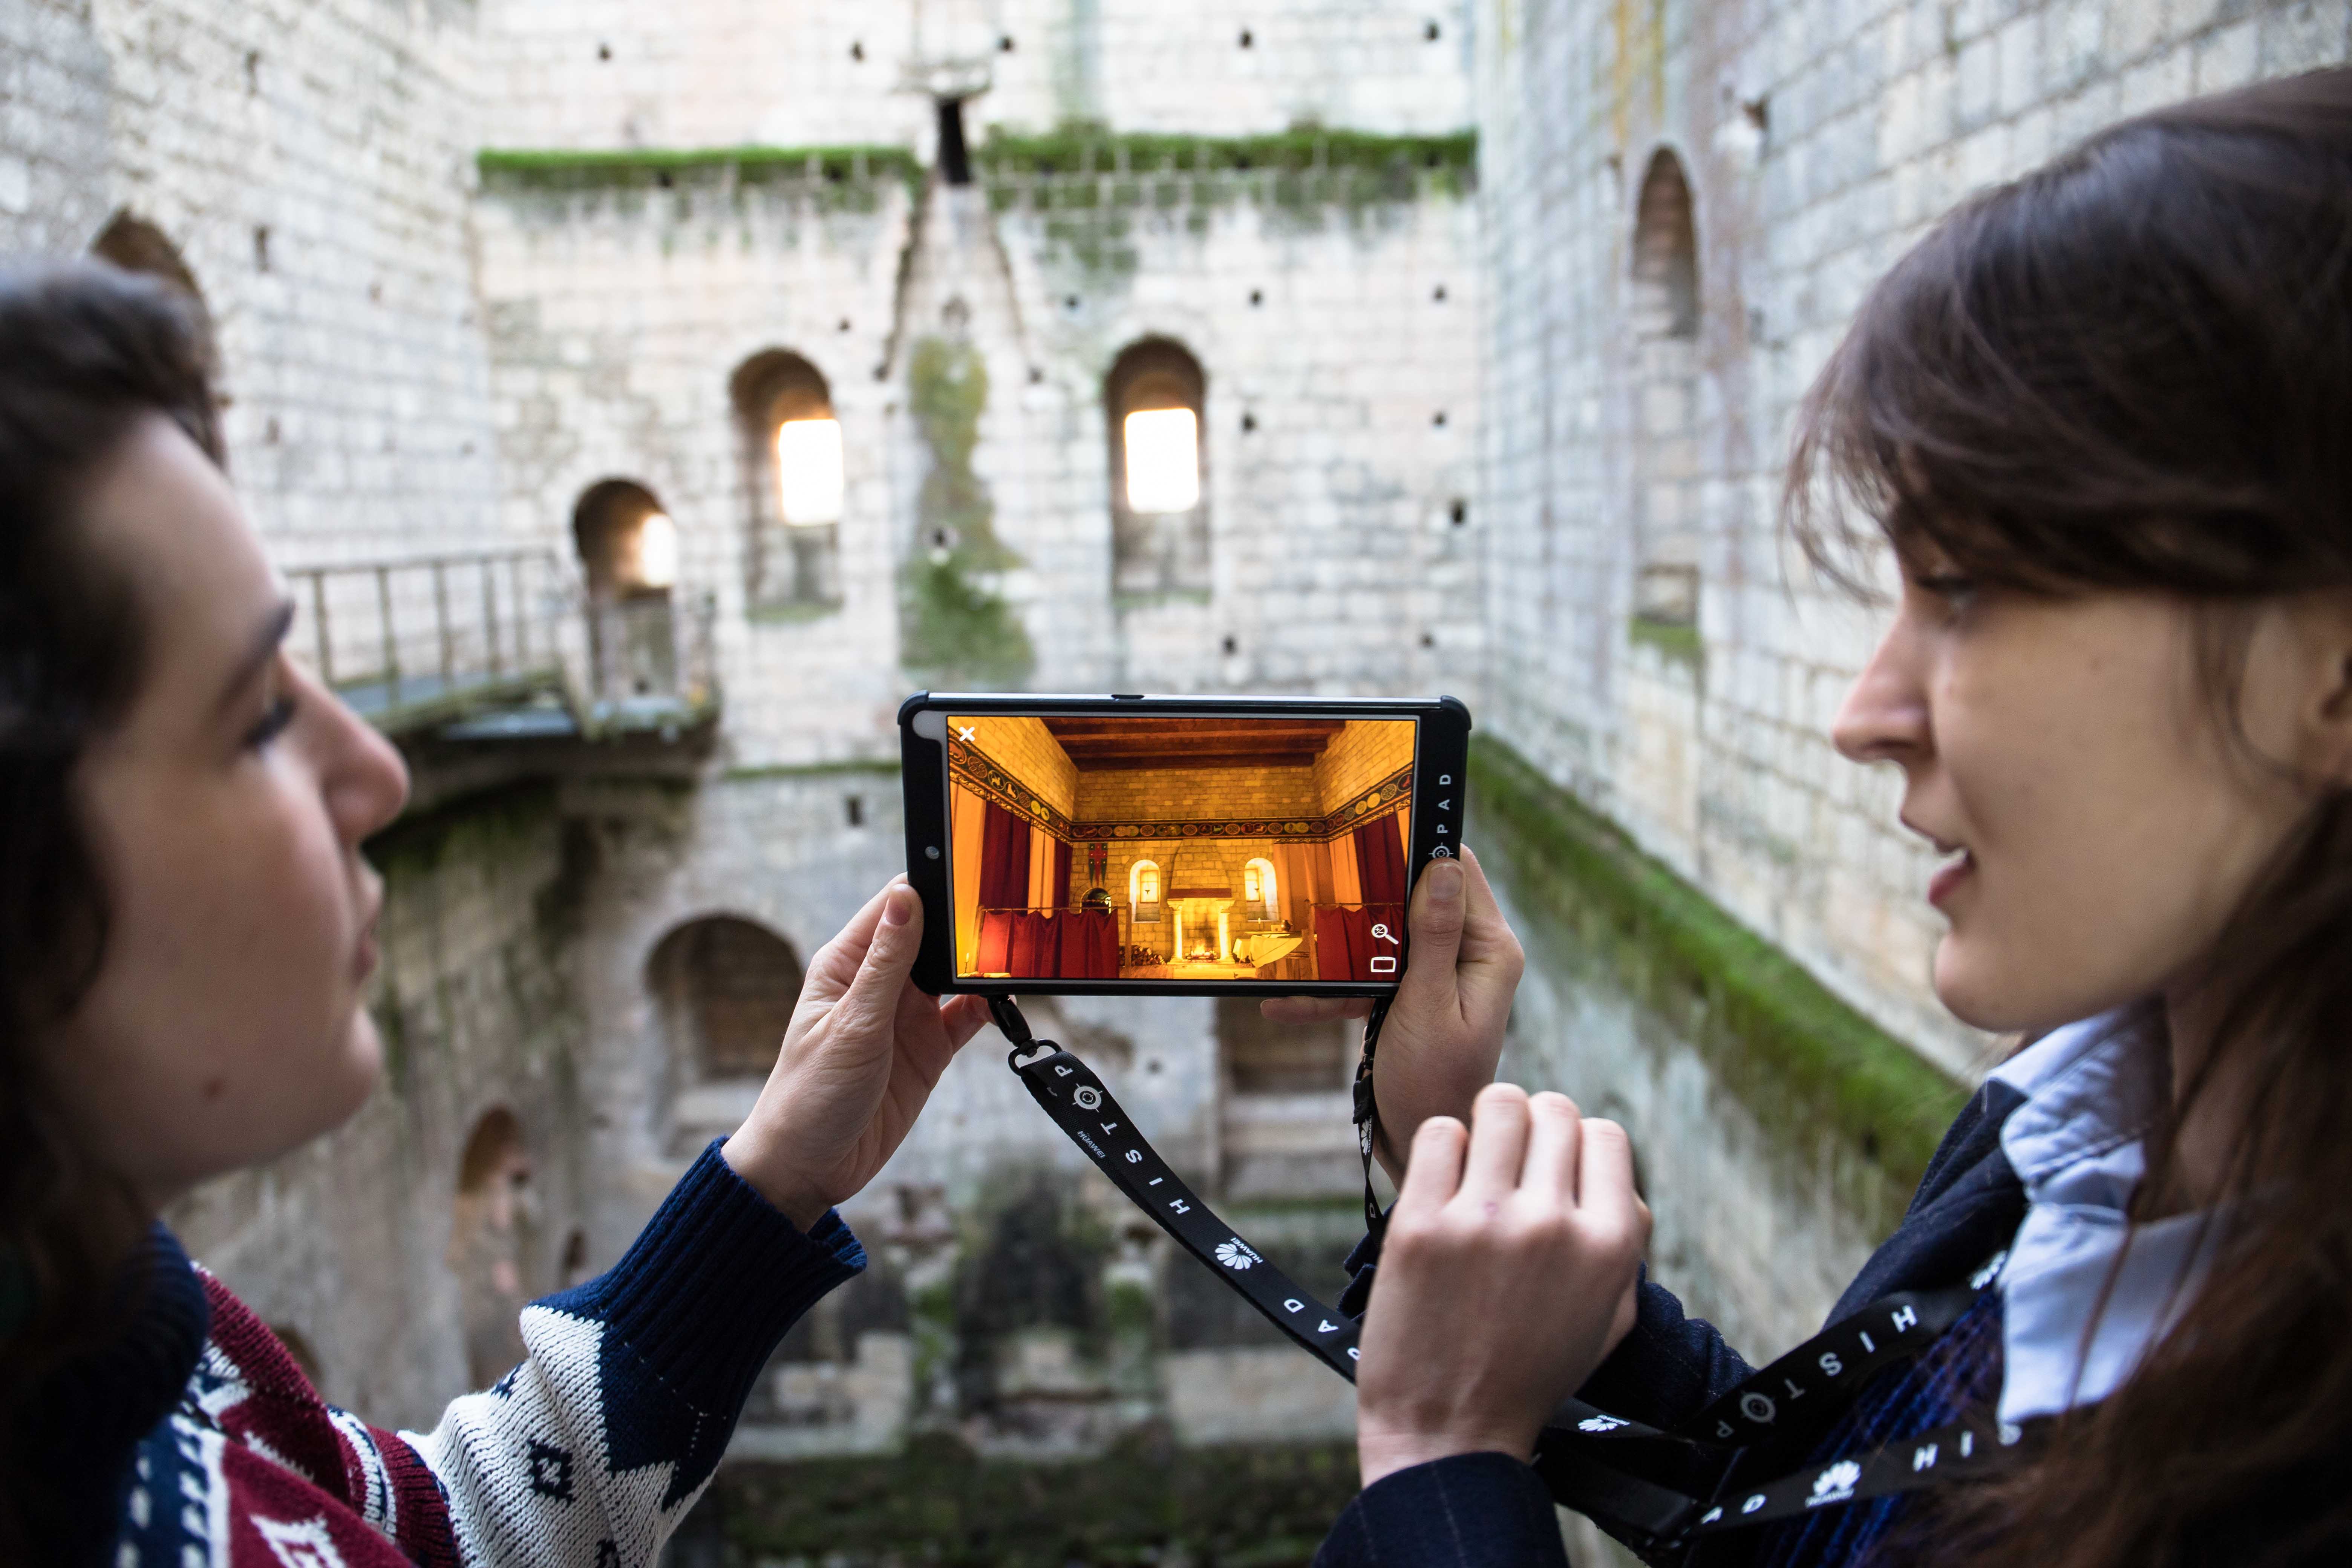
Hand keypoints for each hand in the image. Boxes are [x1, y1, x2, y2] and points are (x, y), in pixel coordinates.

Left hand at [721, 878, 992, 1228]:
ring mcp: (906, 1016)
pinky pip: (968, 1017)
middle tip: (1003, 920)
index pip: (893, 907)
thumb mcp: (852, 1024)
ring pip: (954, 976)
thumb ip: (885, 964)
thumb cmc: (808, 1095)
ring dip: (981, 969)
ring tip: (1013, 959)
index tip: (969, 878)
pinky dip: (991, 1008)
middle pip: (932, 937)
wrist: (808, 1168)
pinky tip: (1009, 1001)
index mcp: (847, 965)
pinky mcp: (928, 1049)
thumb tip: (907, 898)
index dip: (930, 889)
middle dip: (965, 929)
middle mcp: (879, 984)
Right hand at [1261, 845, 1523, 1179]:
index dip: (1421, 843)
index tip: (1373, 822)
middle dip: (1366, 895)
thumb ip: (1434, 938)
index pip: (1459, 871)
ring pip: (1382, 936)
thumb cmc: (1435, 1084)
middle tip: (1316, 878)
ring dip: (1338, 948)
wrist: (1421, 1146)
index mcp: (1488, 951)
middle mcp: (1468, 956)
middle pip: (1414, 897)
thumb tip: (1443, 867)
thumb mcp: (1427, 1007)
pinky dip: (1330, 990)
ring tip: (1290, 947)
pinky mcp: (1408, 997)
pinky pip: (1366, 978)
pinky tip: (1284, 1002)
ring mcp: (1436, 976)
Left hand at [1354, 1083, 1649, 1487]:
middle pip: (1552, 1109)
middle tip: (1511, 1166)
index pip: (1604, 1133)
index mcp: (1609, 1245)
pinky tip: (1442, 1185)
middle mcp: (1552, 1223)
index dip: (1577, 1146)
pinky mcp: (1420, 1223)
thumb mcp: (1607, 1317)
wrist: (1451, 1432)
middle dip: (1533, 1129)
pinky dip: (1442, 1148)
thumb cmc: (1530, 1373)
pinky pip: (1439, 1131)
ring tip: (1478, 1166)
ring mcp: (1484, 1219)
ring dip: (1488, 1126)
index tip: (1553, 1170)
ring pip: (1499, 1103)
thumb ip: (1621, 1241)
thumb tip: (1610, 1173)